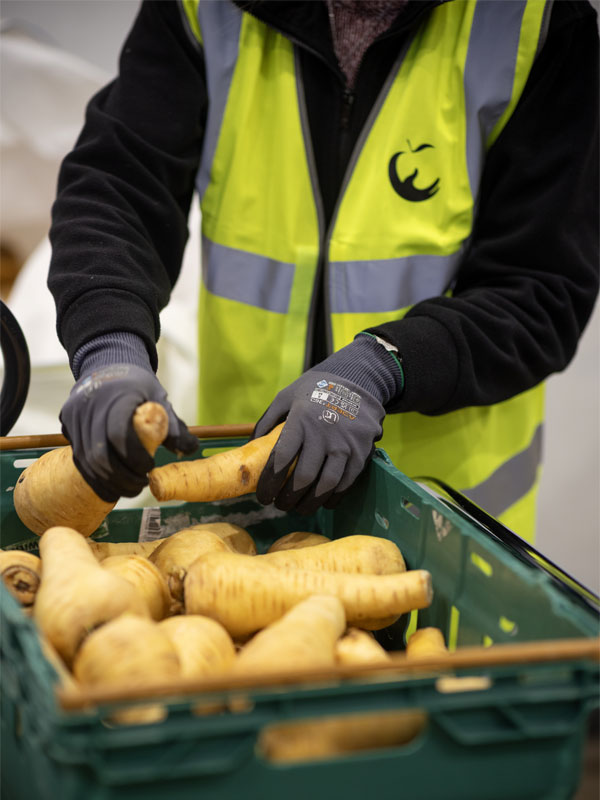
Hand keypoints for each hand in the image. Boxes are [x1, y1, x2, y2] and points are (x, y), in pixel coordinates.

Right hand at [60, 364, 197, 501]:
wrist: (106, 365)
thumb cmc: (137, 385)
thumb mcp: (159, 398)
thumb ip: (173, 425)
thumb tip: (190, 449)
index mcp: (117, 396)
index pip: (119, 435)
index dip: (135, 458)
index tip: (150, 467)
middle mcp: (90, 406)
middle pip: (101, 455)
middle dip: (122, 477)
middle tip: (141, 484)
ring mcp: (74, 416)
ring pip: (87, 461)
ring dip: (108, 481)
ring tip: (129, 487)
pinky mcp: (66, 425)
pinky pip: (78, 458)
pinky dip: (95, 476)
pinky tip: (112, 485)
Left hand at [253, 371, 384, 514]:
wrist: (358, 380)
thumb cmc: (315, 389)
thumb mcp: (286, 397)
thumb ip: (268, 421)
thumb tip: (251, 448)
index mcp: (301, 420)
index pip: (281, 459)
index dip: (270, 483)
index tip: (263, 497)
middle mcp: (323, 435)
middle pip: (303, 477)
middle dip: (288, 497)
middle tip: (280, 505)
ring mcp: (345, 445)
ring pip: (326, 485)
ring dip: (311, 502)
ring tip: (300, 508)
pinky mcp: (362, 452)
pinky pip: (346, 482)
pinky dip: (334, 496)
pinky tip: (324, 501)